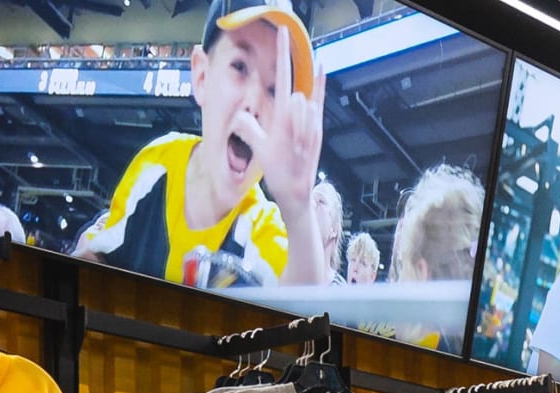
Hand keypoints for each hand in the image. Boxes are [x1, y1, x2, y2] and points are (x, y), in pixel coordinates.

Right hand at [245, 39, 325, 212]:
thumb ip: (249, 128)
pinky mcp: (318, 126)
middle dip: (285, 96)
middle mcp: (301, 115)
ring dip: (294, 104)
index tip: (282, 32)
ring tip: (289, 133)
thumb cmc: (277, 173)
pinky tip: (321, 67)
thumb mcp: (258, 150)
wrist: (298, 193)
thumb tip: (238, 117)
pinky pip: (319, 99)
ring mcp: (312, 120)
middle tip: (279, 129)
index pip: (284, 76)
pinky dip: (319, 82)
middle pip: (293, 90)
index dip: (283, 52)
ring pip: (303, 98)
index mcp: (284, 118)